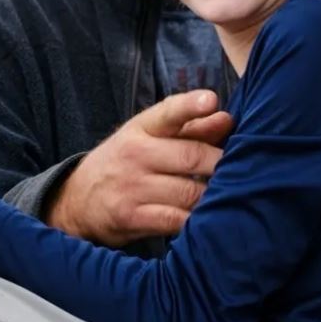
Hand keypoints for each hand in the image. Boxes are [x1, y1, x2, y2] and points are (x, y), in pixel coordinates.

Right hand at [47, 90, 232, 245]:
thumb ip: (190, 128)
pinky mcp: (132, 217)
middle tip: (243, 168)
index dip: (191, 106)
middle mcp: (135, 154)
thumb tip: (227, 118)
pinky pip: (177, 220)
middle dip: (221, 163)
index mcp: (141, 128)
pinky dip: (198, 221)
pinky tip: (211, 219)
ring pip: (190, 191)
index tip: (211, 100)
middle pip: (190, 155)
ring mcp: (132, 187)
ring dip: (215, 194)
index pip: (168, 112)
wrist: (77, 199)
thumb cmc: (126, 162)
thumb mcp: (148, 137)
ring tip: (233, 194)